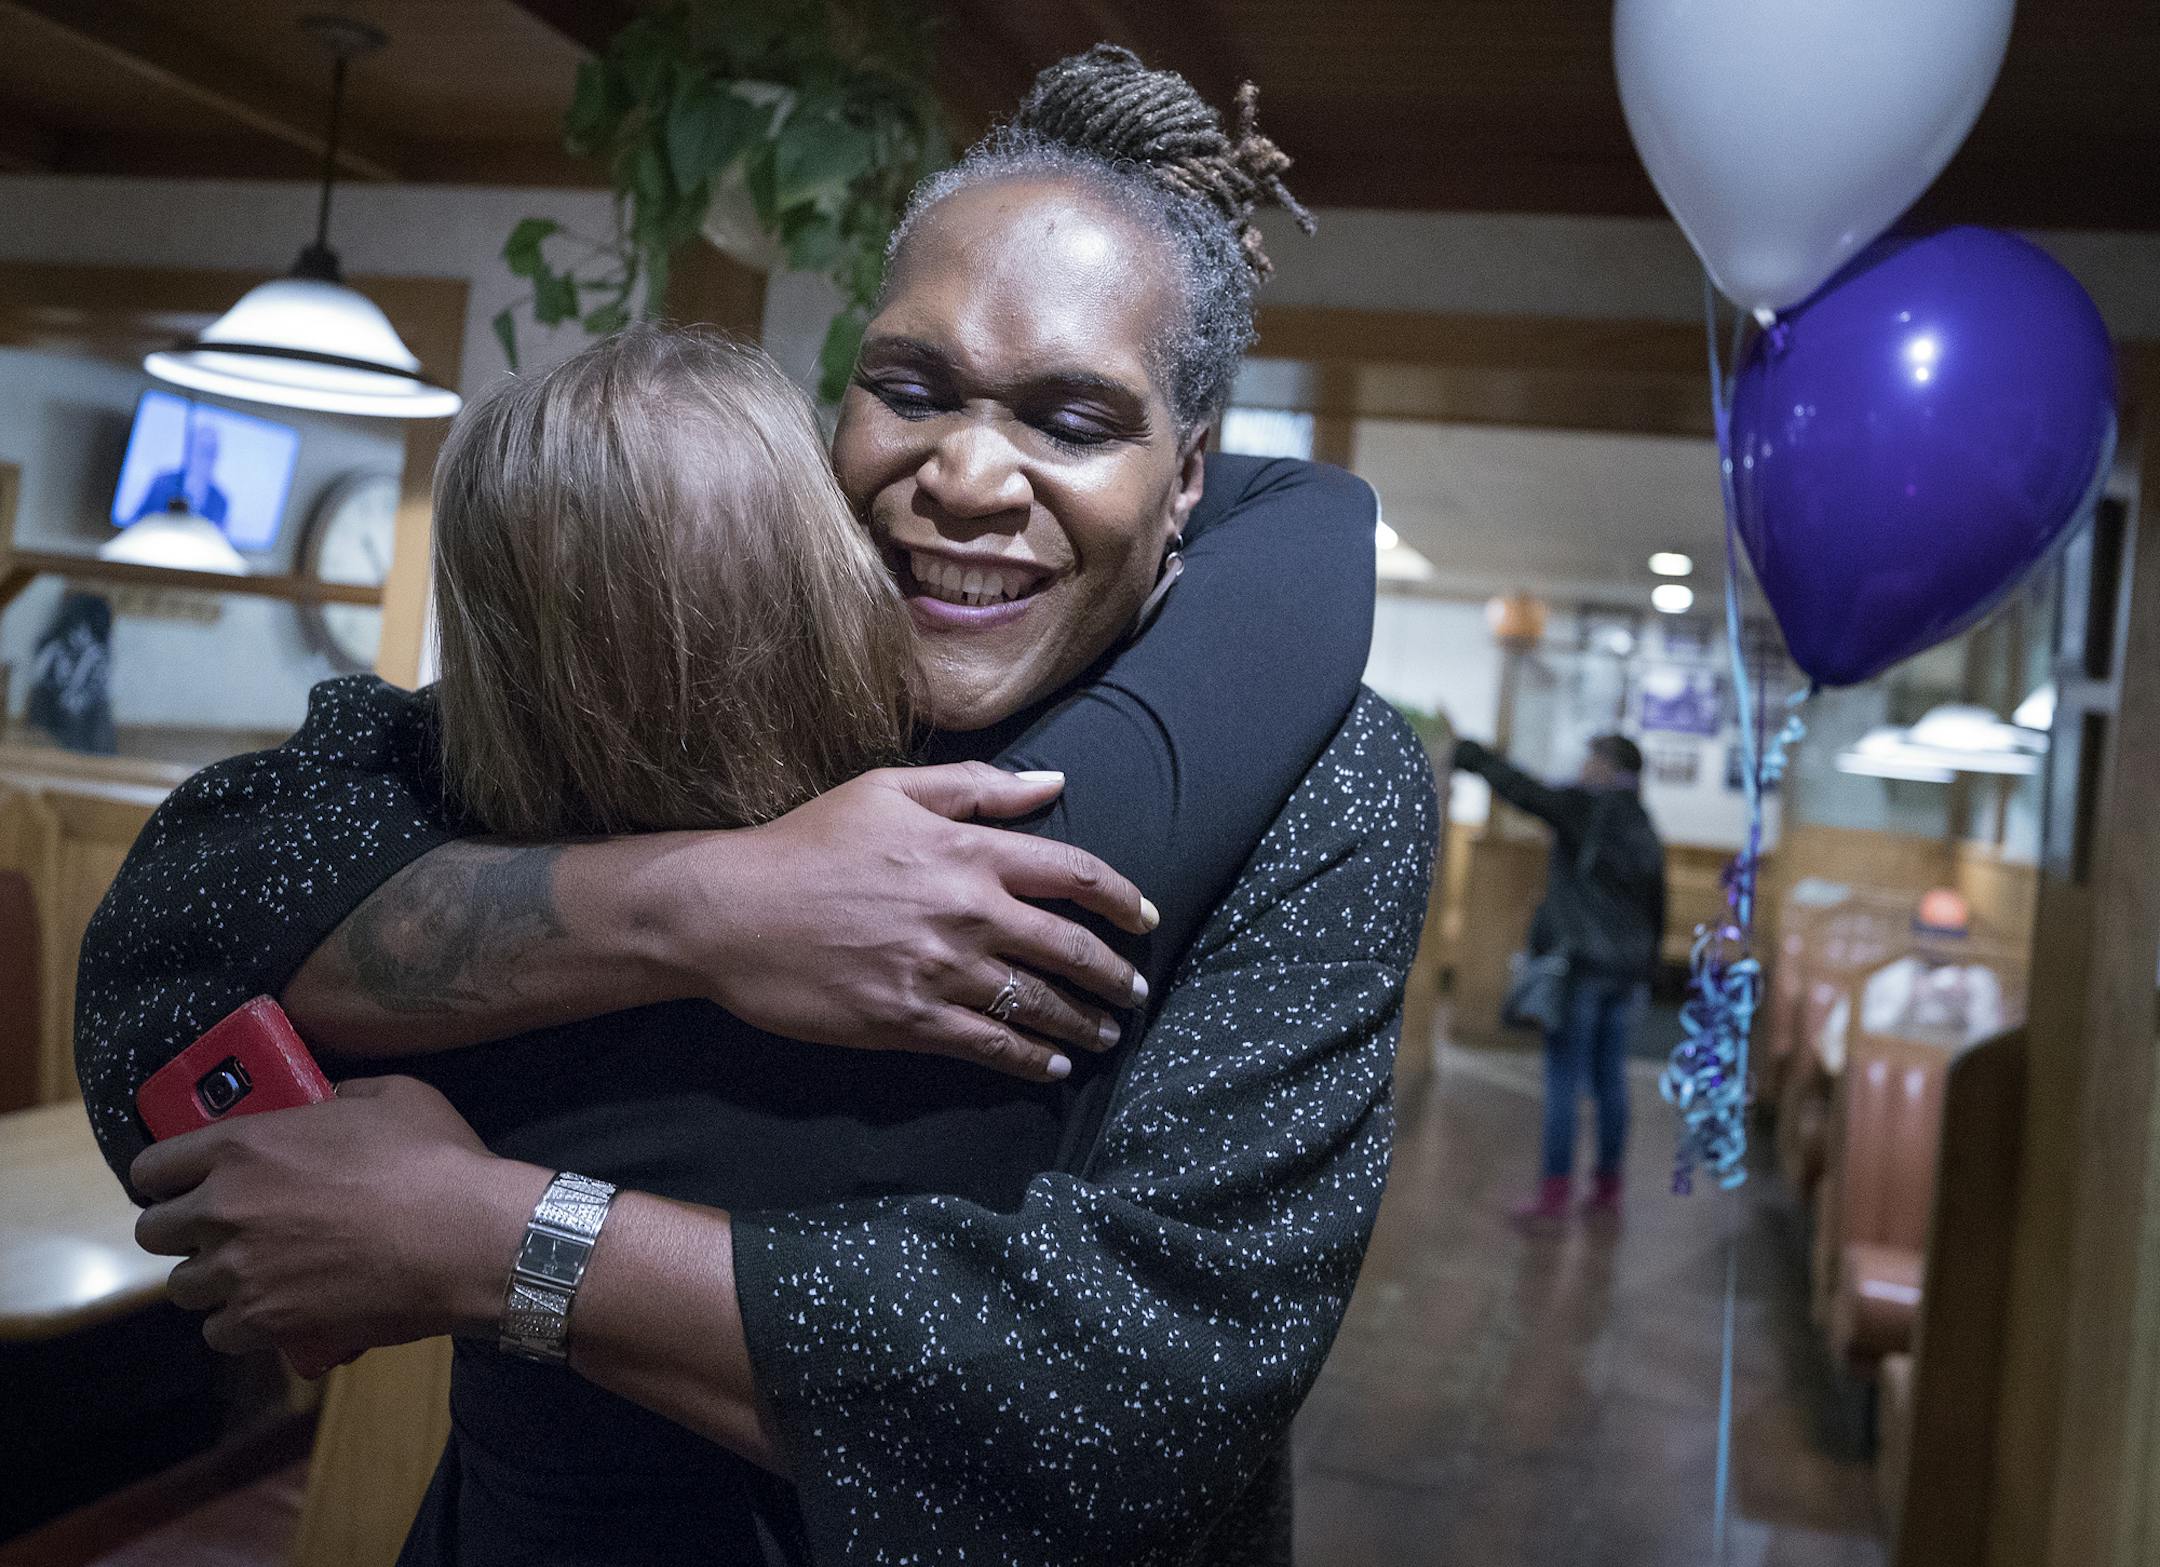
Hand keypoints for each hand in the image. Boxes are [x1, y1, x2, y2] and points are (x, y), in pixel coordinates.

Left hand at [131, 1078, 544, 1377]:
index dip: (166, 1177)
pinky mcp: (264, 1321)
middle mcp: (223, 1207)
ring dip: (211, 1280)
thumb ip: (343, 1097)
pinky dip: (238, 1325)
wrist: (468, 1238)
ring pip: (183, 1287)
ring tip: (250, 1277)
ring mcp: (239, 1270)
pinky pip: (218, 1332)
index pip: (152, 1166)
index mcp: (242, 1145)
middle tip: (223, 1231)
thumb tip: (330, 1103)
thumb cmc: (434, 1160)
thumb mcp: (393, 1097)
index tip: (184, 1183)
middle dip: (183, 1231)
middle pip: (155, 1232)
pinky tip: (268, 1314)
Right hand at [657, 764, 1157, 1082]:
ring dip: (1084, 1022)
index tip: (1145, 918)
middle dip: (1114, 974)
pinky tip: (1051, 1065)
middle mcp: (967, 912)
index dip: (1121, 899)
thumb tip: (1053, 784)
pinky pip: (991, 1046)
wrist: (732, 911)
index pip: (1073, 875)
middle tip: (1136, 990)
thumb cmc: (808, 843)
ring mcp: (941, 972)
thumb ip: (979, 786)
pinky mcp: (910, 1022)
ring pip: (1038, 1004)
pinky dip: (1031, 1059)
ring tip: (1107, 1034)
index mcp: (967, 851)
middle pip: (1070, 948)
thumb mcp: (889, 791)